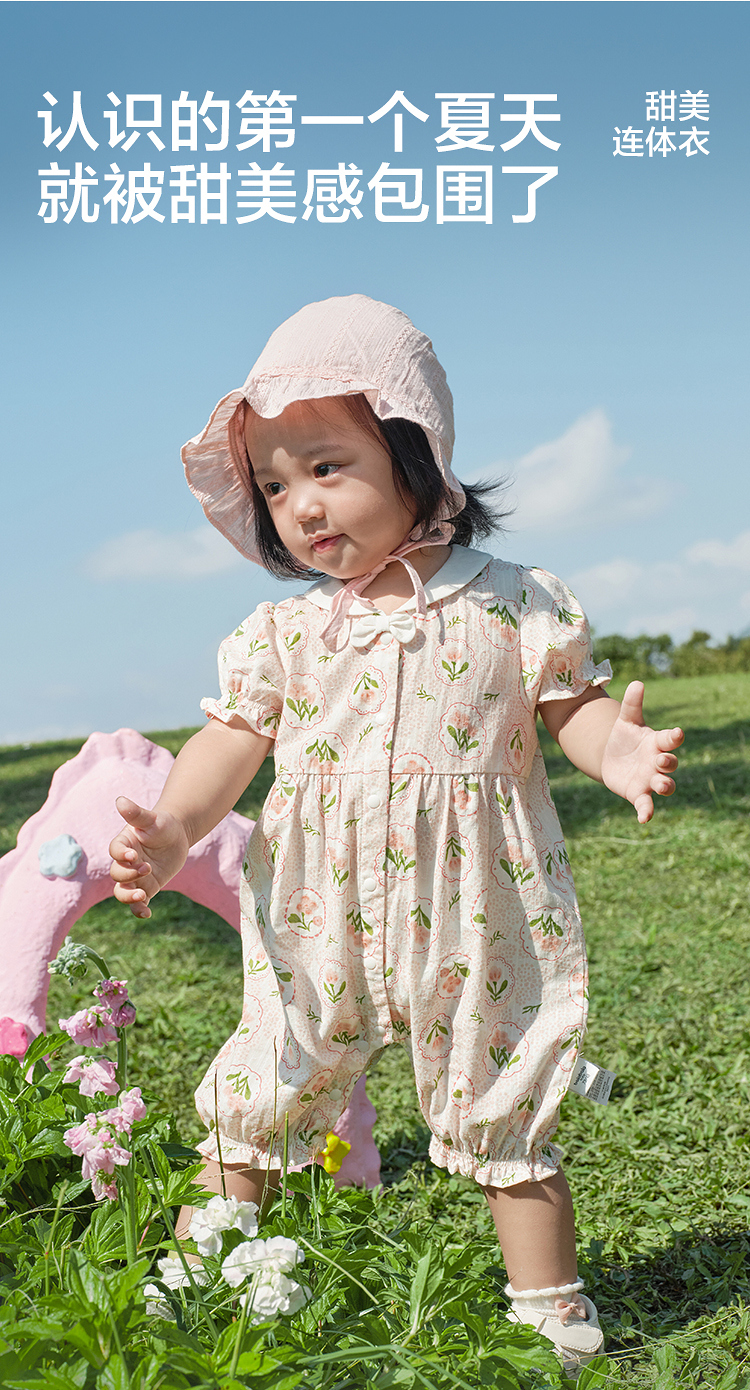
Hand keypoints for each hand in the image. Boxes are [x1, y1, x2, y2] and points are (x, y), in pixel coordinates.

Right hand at [109, 797, 189, 918]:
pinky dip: (139, 909)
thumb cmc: (162, 824)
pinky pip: (138, 902)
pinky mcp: (146, 887)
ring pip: (122, 892)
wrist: (177, 835)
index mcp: (124, 844)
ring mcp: (135, 877)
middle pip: (117, 874)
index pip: (115, 851)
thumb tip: (120, 800)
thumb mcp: (152, 819)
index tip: (134, 855)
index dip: (121, 855)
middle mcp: (125, 862)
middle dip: (129, 875)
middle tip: (148, 868)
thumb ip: (136, 813)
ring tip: (142, 896)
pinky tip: (147, 914)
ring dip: (128, 897)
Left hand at [600, 682, 683, 823]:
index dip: (674, 737)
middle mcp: (657, 762)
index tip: (677, 733)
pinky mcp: (638, 794)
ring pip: (665, 786)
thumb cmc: (624, 737)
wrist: (610, 758)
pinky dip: (647, 812)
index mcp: (657, 742)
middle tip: (662, 760)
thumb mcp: (625, 720)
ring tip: (660, 785)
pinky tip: (644, 818)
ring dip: (665, 786)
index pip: (670, 740)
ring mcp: (650, 779)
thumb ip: (632, 704)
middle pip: (670, 764)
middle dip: (669, 762)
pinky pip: (646, 805)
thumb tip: (637, 683)